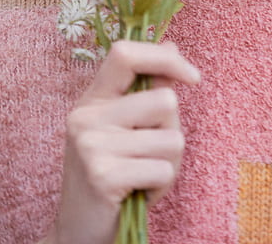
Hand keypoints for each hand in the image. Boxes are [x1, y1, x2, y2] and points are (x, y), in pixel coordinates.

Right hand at [47, 39, 200, 243]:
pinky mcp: (103, 175)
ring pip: (171, 138)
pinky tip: (140, 193)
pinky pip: (162, 169)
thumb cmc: (112, 179)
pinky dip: (162, 185)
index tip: (192, 77)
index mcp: (91, 99)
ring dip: (170, 163)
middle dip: (172, 132)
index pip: (124, 53)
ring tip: (145, 176)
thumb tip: (173, 46)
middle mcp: (86, 116)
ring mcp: (92, 145)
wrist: (79, 234)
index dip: (164, 57)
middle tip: (151, 156)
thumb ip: (146, 91)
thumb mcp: (124, 130)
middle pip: (164, 101)